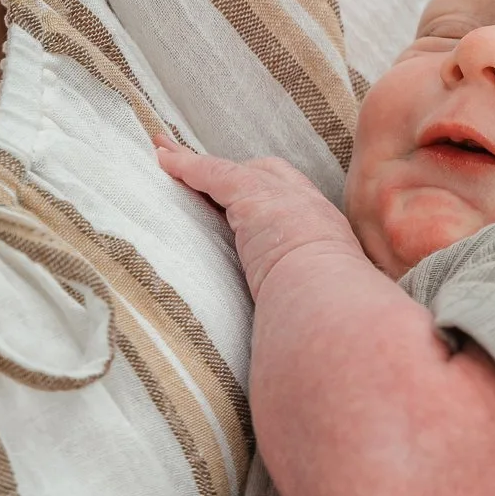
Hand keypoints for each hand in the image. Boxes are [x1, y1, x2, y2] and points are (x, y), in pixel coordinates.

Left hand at [158, 144, 362, 299]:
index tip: (244, 203)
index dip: (268, 193)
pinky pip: (211, 174)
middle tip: (201, 172)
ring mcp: (281, 197)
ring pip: (231, 171)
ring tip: (164, 153)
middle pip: (266, 173)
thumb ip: (308, 301)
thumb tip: (302, 342)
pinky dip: (185, 166)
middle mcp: (307, 205)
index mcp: (326, 231)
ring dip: (194, 164)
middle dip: (234, 170)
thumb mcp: (324, 300)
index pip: (295, 199)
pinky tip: (162, 159)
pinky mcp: (253, 195)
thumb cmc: (329, 315)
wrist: (332, 304)